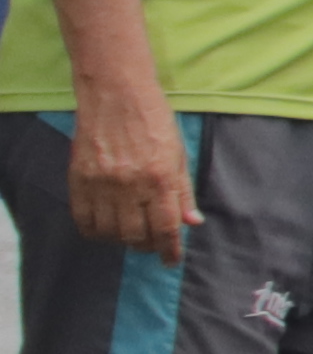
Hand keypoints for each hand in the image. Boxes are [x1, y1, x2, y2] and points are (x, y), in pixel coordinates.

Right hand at [62, 78, 194, 260]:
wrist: (116, 93)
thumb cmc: (154, 120)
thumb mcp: (179, 154)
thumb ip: (183, 191)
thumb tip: (191, 223)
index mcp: (161, 178)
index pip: (166, 228)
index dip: (170, 251)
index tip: (170, 260)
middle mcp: (130, 184)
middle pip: (136, 236)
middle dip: (147, 246)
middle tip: (152, 243)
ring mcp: (101, 183)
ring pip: (109, 232)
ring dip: (122, 239)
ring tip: (131, 232)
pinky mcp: (79, 178)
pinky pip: (83, 220)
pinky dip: (95, 231)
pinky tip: (106, 226)